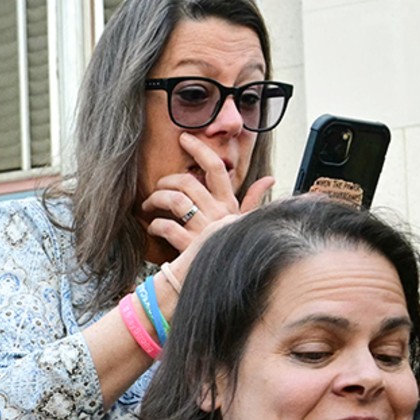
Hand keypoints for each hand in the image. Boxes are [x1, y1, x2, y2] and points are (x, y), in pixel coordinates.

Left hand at [140, 132, 275, 274]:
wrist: (228, 280)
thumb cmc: (233, 247)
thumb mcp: (246, 222)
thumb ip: (253, 200)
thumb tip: (269, 179)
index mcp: (229, 205)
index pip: (216, 168)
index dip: (199, 149)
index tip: (184, 138)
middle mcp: (217, 214)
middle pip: (188, 183)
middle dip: (168, 181)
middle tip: (159, 186)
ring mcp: (203, 230)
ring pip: (175, 201)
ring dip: (157, 199)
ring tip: (150, 204)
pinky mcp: (189, 247)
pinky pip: (167, 227)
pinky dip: (156, 225)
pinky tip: (153, 227)